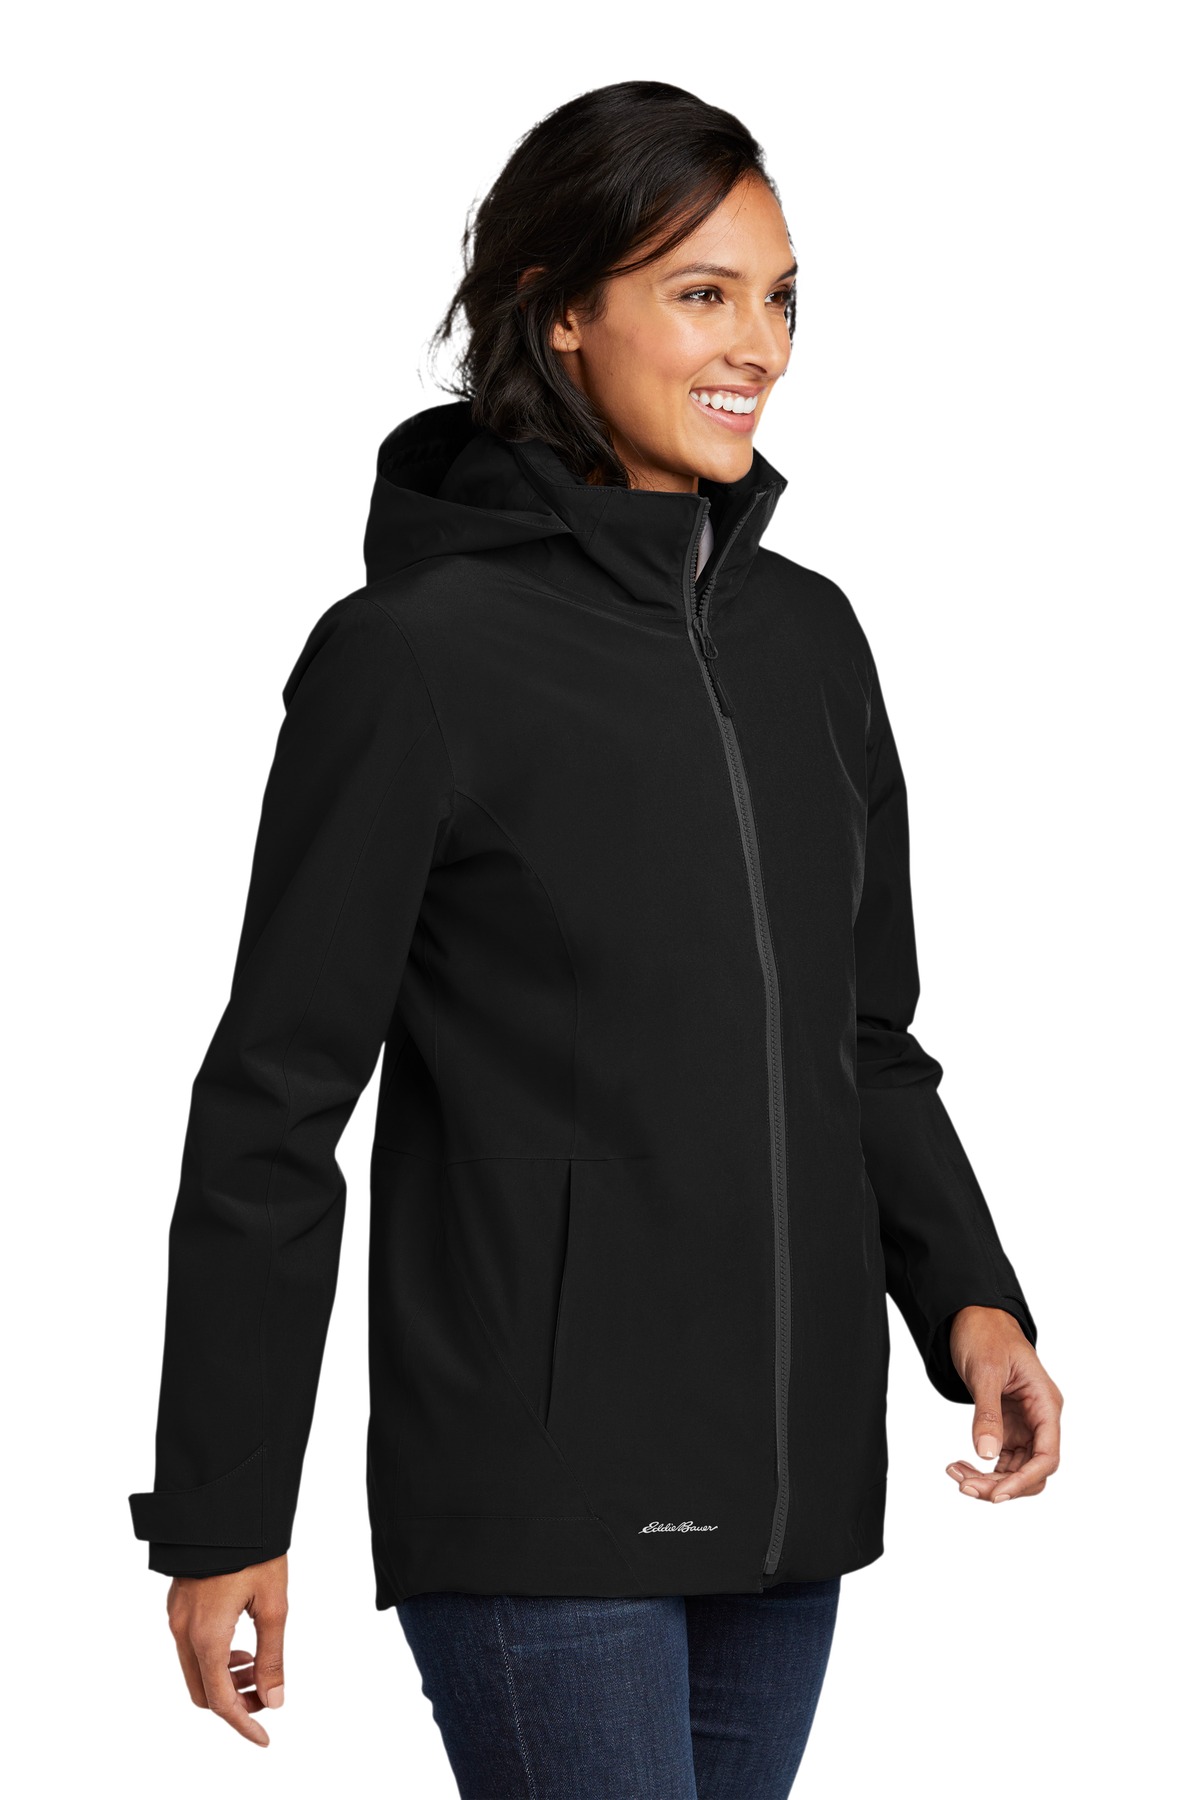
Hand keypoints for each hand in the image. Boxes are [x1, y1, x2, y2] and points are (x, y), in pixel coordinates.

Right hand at [165, 1553, 288, 1745]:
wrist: (227, 1503)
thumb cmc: (254, 1549)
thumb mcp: (274, 1603)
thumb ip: (273, 1656)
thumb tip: (275, 1699)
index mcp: (206, 1635)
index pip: (220, 1700)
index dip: (243, 1724)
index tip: (264, 1738)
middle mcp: (182, 1630)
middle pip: (202, 1691)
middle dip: (234, 1702)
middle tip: (265, 1693)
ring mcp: (175, 1616)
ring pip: (194, 1669)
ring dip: (224, 1678)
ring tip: (256, 1663)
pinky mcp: (176, 1602)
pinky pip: (189, 1646)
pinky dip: (214, 1657)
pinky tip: (240, 1640)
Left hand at [944, 1305, 1061, 1504]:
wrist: (974, 1316)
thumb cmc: (986, 1334)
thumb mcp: (986, 1371)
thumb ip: (987, 1413)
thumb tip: (986, 1454)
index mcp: (1045, 1403)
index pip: (1047, 1455)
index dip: (1024, 1480)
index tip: (997, 1494)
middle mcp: (1040, 1418)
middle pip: (1032, 1470)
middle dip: (1001, 1484)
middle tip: (965, 1486)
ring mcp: (1024, 1425)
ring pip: (1015, 1469)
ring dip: (987, 1479)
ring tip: (955, 1474)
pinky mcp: (1008, 1426)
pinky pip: (1000, 1458)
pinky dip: (981, 1467)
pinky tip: (959, 1467)